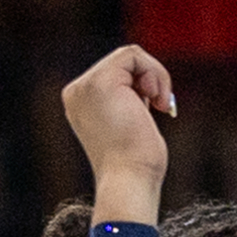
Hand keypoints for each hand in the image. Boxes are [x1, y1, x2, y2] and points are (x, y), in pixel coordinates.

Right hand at [60, 42, 176, 217]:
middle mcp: (77, 91)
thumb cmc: (136, 164)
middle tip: (159, 108)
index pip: (117, 74)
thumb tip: (145, 84)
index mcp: (80, 102)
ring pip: (130, 56)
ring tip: (159, 105)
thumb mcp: (131, 125)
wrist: (128, 180)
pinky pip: (134, 55)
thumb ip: (129, 102)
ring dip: (155, 77)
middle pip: (123, 62)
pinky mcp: (102, 81)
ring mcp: (86, 85)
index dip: (142, 87)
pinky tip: (157, 100)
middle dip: (150, 81)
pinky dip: (155, 72)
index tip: (154, 111)